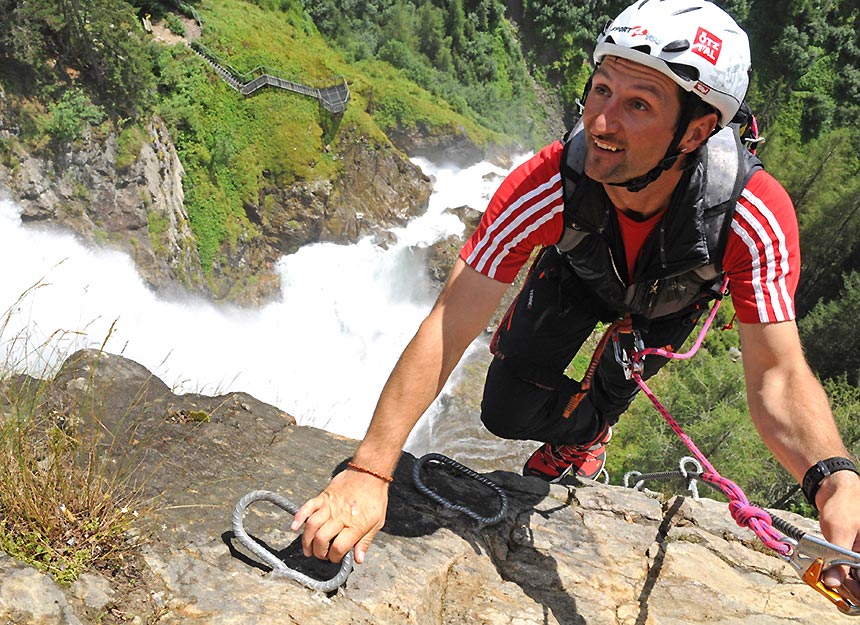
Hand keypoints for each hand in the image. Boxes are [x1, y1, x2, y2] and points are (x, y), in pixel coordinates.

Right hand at [291, 468, 388, 563]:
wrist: (370, 473)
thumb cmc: (375, 499)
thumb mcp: (377, 523)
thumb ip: (365, 541)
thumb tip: (358, 559)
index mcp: (356, 525)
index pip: (339, 547)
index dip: (335, 557)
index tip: (336, 558)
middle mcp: (341, 516)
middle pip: (322, 539)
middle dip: (319, 552)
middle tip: (321, 555)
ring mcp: (330, 505)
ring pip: (312, 525)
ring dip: (307, 540)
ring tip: (308, 549)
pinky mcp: (323, 496)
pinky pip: (308, 507)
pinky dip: (299, 517)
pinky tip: (295, 527)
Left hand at [816, 470, 859, 598]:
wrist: (834, 488)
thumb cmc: (843, 504)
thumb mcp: (839, 532)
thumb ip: (837, 561)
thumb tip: (831, 582)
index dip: (858, 589)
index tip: (844, 589)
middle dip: (850, 588)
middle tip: (833, 584)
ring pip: (856, 579)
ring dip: (843, 583)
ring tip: (828, 578)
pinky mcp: (853, 554)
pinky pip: (849, 571)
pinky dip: (839, 574)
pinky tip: (829, 573)